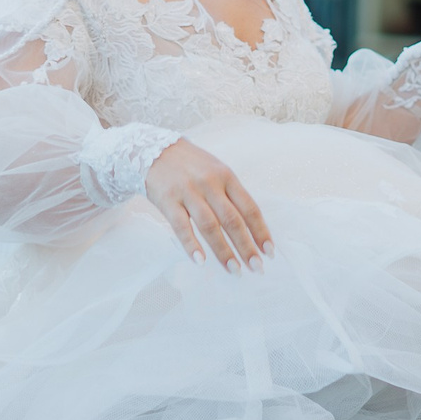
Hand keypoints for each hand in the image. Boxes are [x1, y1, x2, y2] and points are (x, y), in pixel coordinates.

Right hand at [145, 138, 272, 269]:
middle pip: (232, 220)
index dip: (261, 231)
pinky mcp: (168, 200)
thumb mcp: (215, 170)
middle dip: (246, 246)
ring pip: (210, 226)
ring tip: (234, 270)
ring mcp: (188, 192)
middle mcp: (210, 183)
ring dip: (223, 251)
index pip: (249, 208)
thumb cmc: (189, 165)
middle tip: (257, 268)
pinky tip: (200, 261)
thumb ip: (230, 194)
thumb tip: (250, 227)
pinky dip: (191, 245)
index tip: (269, 252)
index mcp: (226, 176)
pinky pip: (181, 226)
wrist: (150, 149)